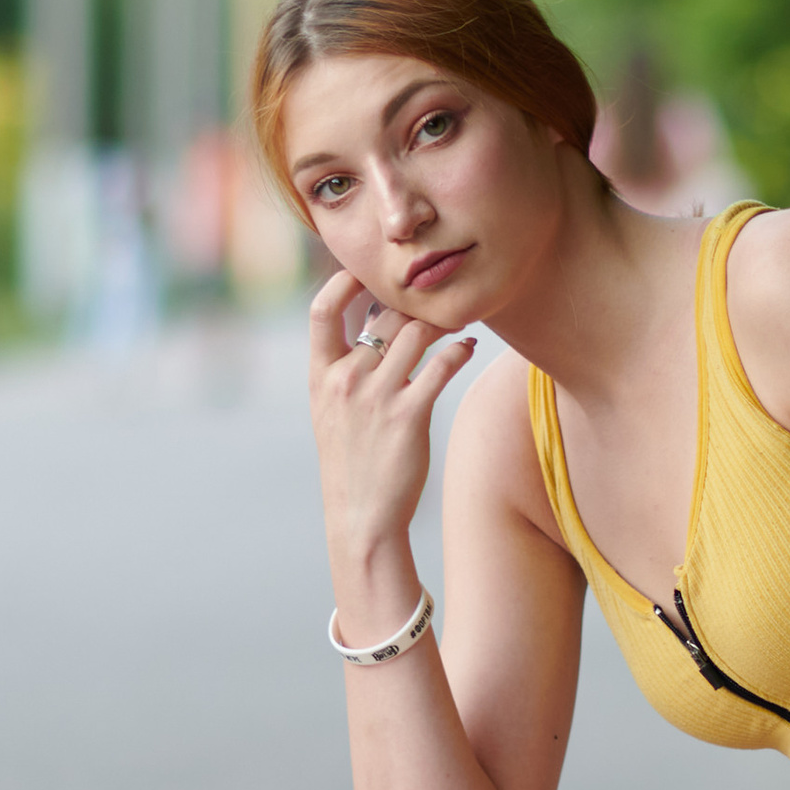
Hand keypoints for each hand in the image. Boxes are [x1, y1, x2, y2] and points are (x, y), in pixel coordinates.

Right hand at [307, 267, 476, 589]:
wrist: (361, 516)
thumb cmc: (351, 462)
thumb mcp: (331, 412)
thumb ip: (345, 369)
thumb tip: (371, 327)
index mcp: (321, 376)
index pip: (321, 310)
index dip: (343, 282)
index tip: (366, 273)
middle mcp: (346, 380)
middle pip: (384, 317)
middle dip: (414, 304)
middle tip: (437, 300)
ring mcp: (377, 396)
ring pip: (416, 333)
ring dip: (442, 322)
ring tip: (457, 321)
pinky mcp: (409, 415)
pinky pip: (441, 365)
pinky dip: (460, 350)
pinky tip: (467, 347)